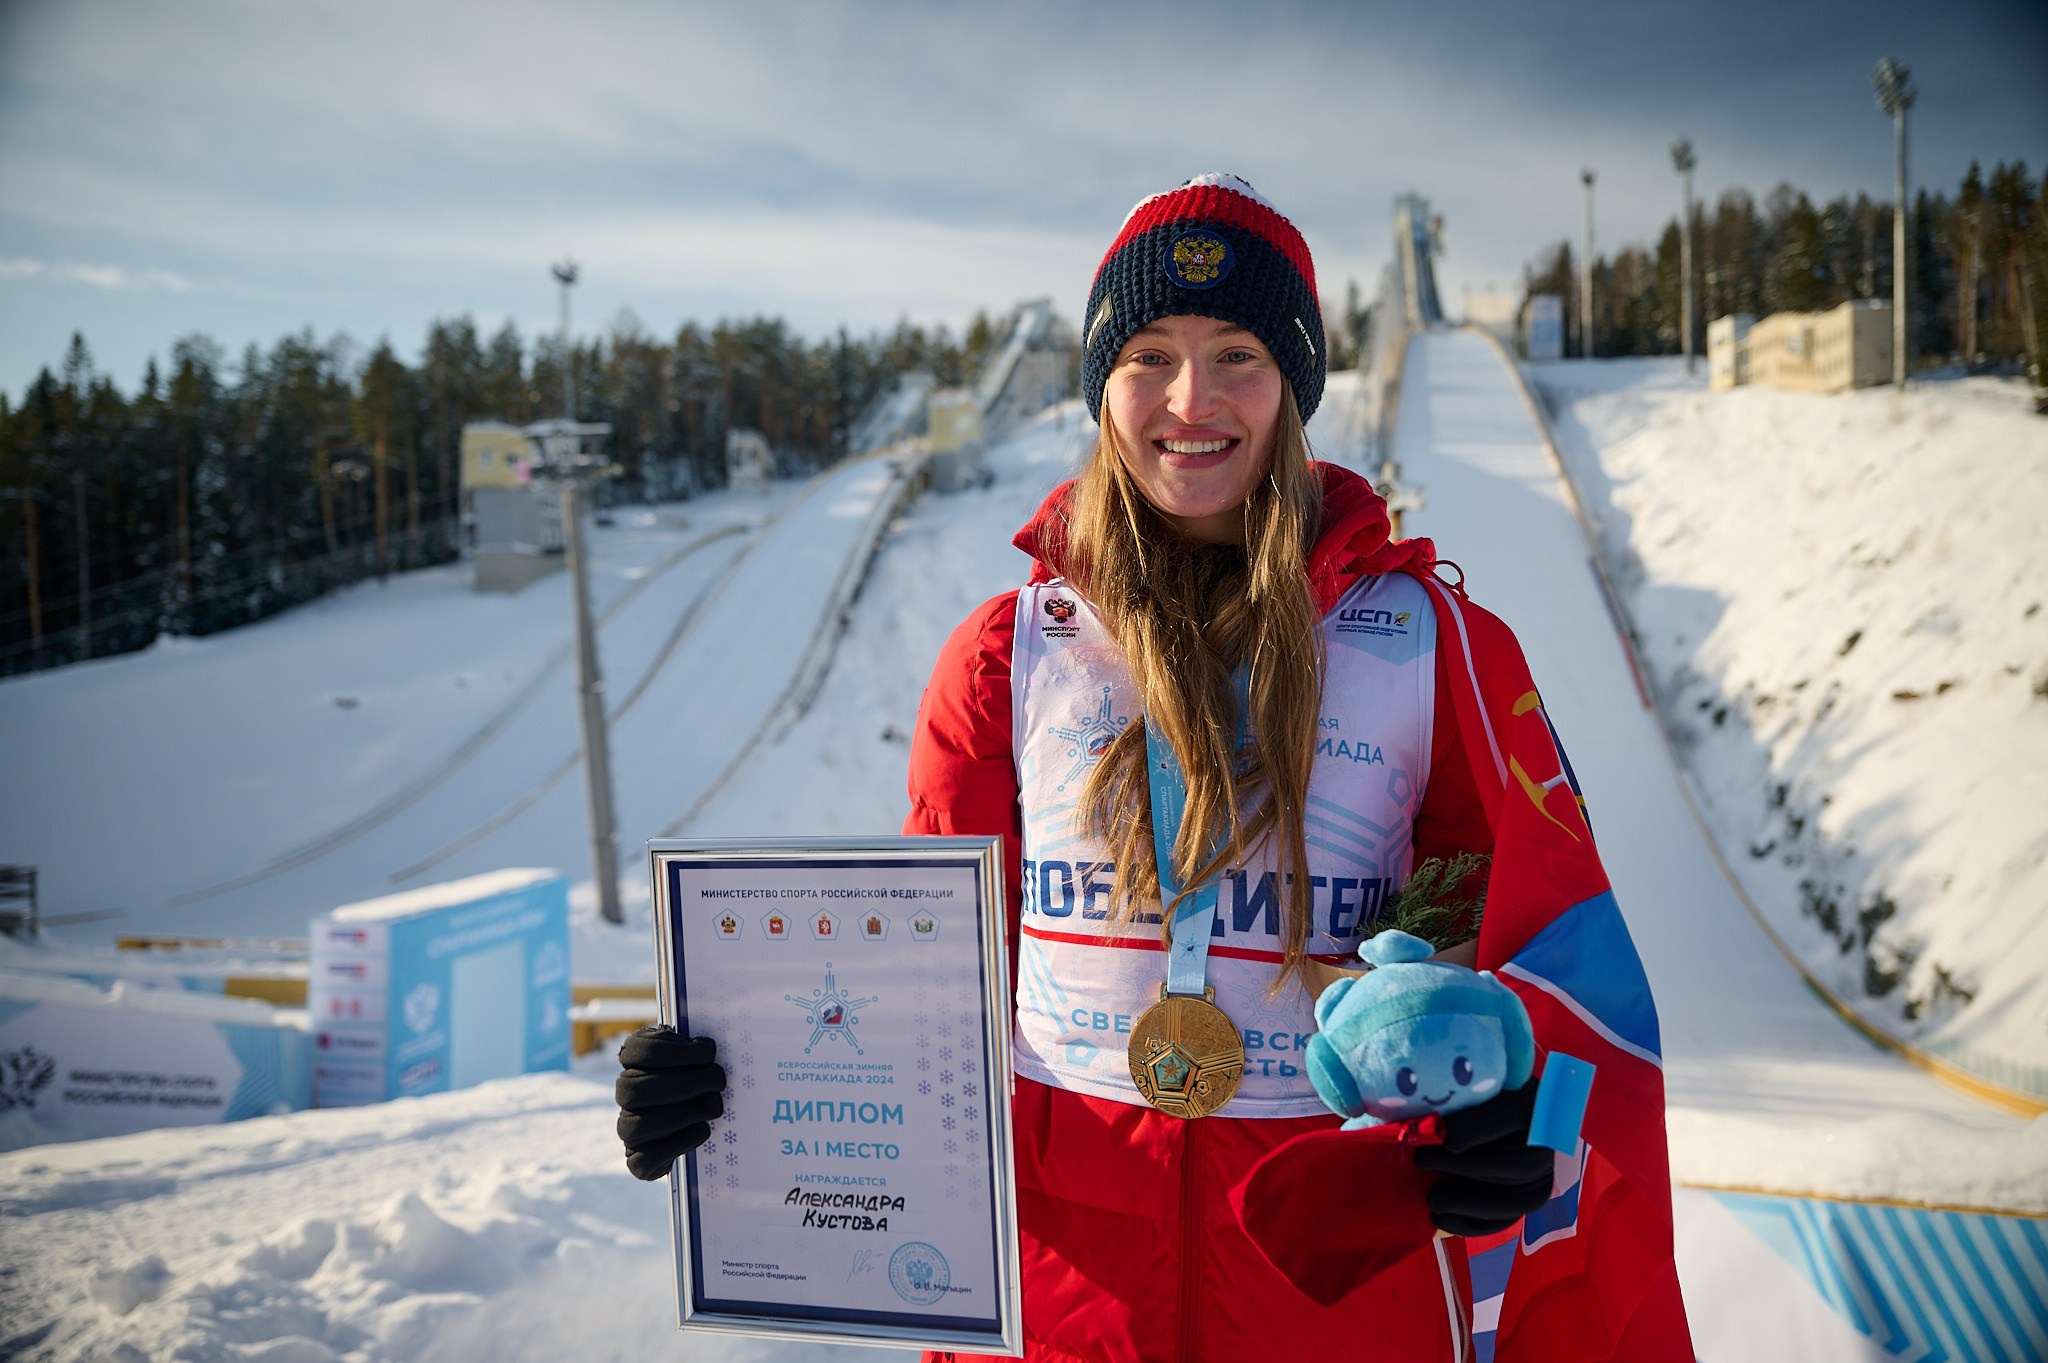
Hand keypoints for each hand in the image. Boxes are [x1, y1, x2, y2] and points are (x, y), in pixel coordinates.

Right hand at [615, 1025, 726, 1180]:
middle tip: (718, 1080)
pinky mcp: (639, 1159)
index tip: (709, 1051)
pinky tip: (702, 1129)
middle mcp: (626, 1092)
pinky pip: (645, 1159)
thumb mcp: (697, 1052)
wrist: (699, 1117)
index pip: (639, 1049)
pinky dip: (678, 1144)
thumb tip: (709, 1047)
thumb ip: (696, 1045)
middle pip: (636, 1089)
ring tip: (714, 1106)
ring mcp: (629, 1127)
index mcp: (635, 1058)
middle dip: (685, 1084)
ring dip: (683, 1114)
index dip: (676, 1051)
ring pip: (636, 1126)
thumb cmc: (702, 1077)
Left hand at [1411, 1078, 1553, 1236]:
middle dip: (1465, 1168)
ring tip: (1431, 1197)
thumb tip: (1419, 1114)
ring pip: (1516, 1199)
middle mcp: (1548, 1140)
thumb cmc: (1470, 1096)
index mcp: (1533, 1101)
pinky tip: (1440, 1218)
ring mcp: (1545, 1174)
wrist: (1493, 1118)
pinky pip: (1508, 1220)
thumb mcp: (1468, 1087)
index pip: (1518, 1116)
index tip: (1448, 1140)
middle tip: (1423, 1161)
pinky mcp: (1531, 1198)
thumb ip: (1453, 1098)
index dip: (1482, 1130)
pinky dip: (1472, 1224)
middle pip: (1518, 1163)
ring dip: (1467, 1202)